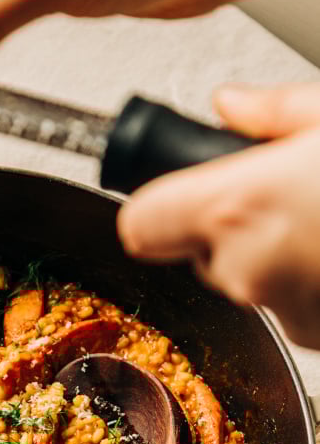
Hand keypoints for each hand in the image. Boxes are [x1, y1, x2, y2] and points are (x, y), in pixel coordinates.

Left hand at [118, 83, 319, 348]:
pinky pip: (290, 310)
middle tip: (287, 198)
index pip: (141, 225)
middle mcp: (250, 270)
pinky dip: (309, 287)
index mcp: (240, 206)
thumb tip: (230, 105)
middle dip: (228, 230)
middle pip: (199, 255)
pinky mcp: (319, 339)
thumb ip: (272, 112)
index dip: (155, 209)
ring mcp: (287, 313)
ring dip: (273, 260)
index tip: (173, 198)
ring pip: (247, 284)